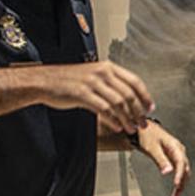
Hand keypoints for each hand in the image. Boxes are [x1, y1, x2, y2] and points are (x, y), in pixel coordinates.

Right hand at [34, 62, 153, 135]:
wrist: (45, 81)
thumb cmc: (68, 80)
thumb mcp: (92, 76)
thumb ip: (110, 84)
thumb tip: (127, 100)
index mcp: (107, 67)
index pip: (134, 81)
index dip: (145, 96)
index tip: (150, 108)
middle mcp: (102, 72)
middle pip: (129, 94)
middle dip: (138, 112)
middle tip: (142, 123)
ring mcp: (92, 83)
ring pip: (118, 103)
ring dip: (127, 119)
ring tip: (131, 128)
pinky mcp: (82, 94)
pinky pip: (103, 109)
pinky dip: (113, 120)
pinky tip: (117, 127)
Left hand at [137, 121, 190, 195]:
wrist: (144, 129)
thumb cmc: (147, 135)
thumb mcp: (152, 148)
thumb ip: (160, 160)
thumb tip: (167, 172)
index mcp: (175, 146)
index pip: (181, 163)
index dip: (179, 174)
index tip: (176, 184)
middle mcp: (179, 150)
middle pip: (185, 168)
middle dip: (182, 182)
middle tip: (176, 194)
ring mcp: (177, 154)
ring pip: (183, 171)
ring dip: (181, 183)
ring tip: (176, 195)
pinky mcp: (174, 158)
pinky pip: (179, 170)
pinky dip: (178, 179)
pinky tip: (176, 188)